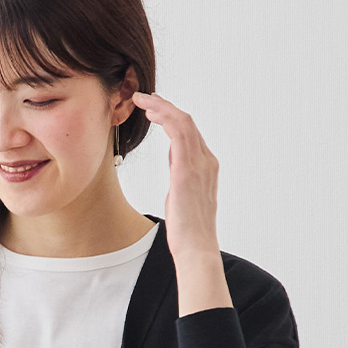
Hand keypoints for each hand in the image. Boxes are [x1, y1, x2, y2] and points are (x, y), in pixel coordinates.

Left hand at [130, 91, 230, 315]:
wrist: (197, 249)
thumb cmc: (188, 231)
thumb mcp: (183, 195)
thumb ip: (181, 173)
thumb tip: (173, 156)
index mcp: (206, 167)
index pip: (189, 134)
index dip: (170, 118)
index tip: (153, 110)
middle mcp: (206, 161)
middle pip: (187, 122)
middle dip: (165, 106)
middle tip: (144, 97)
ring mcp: (199, 164)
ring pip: (182, 121)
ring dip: (161, 106)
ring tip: (141, 99)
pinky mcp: (187, 169)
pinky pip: (178, 131)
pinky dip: (164, 116)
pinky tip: (149, 111)